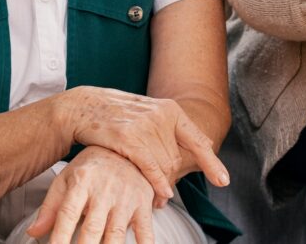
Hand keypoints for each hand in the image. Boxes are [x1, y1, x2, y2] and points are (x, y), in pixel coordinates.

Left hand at [25, 146, 155, 243]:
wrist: (125, 146)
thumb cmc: (92, 167)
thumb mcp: (67, 178)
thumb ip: (50, 207)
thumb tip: (33, 232)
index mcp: (82, 181)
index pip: (67, 214)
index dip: (59, 237)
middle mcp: (104, 190)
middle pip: (92, 228)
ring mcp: (125, 198)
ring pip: (116, 233)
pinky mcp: (143, 204)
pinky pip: (145, 231)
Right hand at [63, 87, 229, 202]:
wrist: (82, 107)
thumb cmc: (116, 114)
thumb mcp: (148, 113)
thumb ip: (171, 129)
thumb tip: (206, 145)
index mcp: (169, 109)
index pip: (197, 140)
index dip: (212, 163)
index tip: (223, 181)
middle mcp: (161, 116)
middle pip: (177, 159)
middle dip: (173, 179)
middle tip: (166, 192)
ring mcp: (145, 126)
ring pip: (164, 166)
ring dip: (163, 185)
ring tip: (157, 198)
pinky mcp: (128, 138)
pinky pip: (151, 167)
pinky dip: (158, 183)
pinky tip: (161, 195)